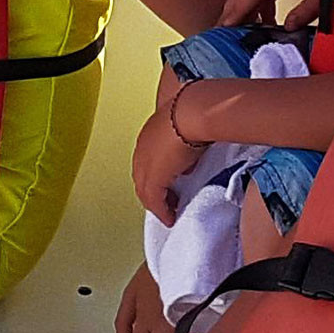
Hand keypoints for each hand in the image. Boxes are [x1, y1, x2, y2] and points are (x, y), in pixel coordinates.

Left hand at [131, 85, 203, 221]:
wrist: (190, 115)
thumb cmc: (192, 116)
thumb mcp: (187, 134)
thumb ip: (182, 150)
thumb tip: (187, 165)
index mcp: (149, 136)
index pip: (147, 162)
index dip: (156, 177)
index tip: (166, 187)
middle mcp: (141, 150)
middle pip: (142, 179)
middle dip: (153, 193)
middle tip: (166, 203)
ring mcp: (143, 165)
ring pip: (145, 192)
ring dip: (156, 204)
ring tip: (168, 213)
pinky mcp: (151, 179)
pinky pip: (154, 202)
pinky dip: (161, 211)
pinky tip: (169, 217)